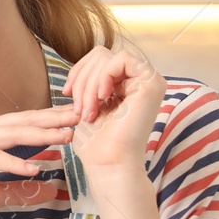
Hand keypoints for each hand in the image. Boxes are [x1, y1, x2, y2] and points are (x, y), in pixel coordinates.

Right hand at [0, 105, 78, 218]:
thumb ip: (17, 191)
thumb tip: (51, 191)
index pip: (23, 123)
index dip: (50, 120)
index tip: (78, 119)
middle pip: (22, 121)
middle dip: (53, 118)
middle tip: (82, 115)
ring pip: (10, 134)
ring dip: (39, 134)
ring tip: (65, 137)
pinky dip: (13, 161)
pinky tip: (34, 167)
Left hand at [62, 45, 165, 182]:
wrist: (109, 163)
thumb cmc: (96, 141)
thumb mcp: (89, 103)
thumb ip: (91, 82)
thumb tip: (82, 64)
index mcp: (129, 83)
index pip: (99, 58)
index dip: (78, 71)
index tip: (66, 93)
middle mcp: (142, 80)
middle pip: (101, 55)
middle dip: (81, 79)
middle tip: (79, 109)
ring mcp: (150, 80)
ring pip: (107, 58)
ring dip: (88, 85)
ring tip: (88, 111)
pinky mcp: (152, 82)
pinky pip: (121, 60)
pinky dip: (103, 77)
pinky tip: (102, 99)